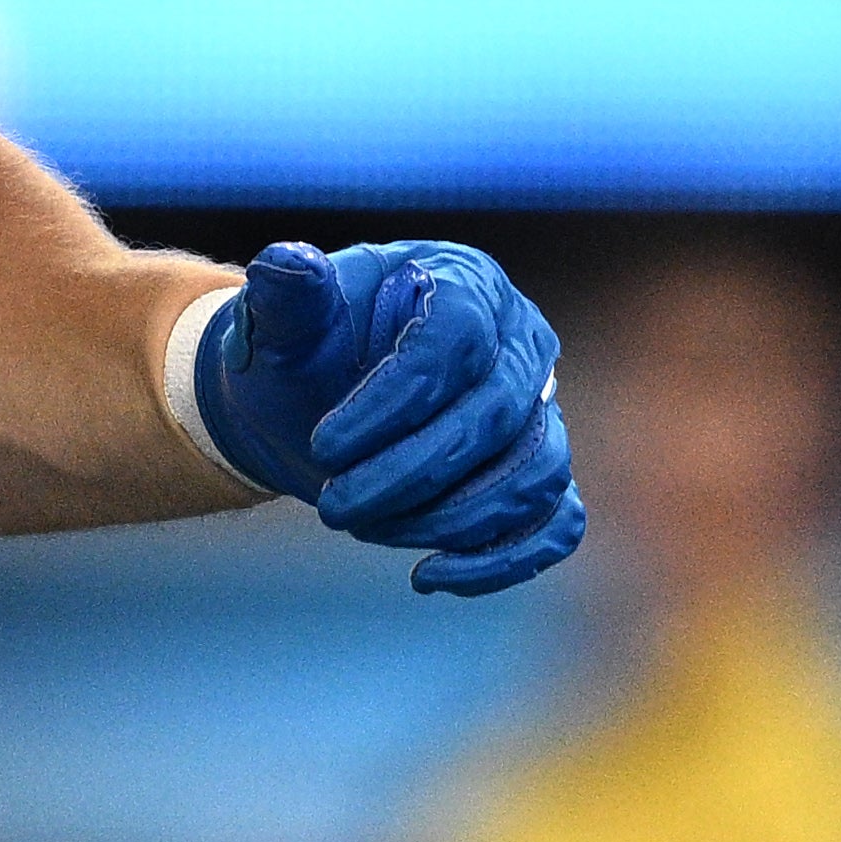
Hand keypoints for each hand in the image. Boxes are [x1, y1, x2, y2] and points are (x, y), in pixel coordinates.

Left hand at [189, 241, 582, 593]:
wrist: (313, 404)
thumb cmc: (302, 354)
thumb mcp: (283, 322)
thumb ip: (285, 295)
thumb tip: (286, 264)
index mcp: (464, 282)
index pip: (454, 342)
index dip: (393, 402)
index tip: (325, 447)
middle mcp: (520, 340)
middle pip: (495, 416)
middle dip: (411, 474)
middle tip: (333, 508)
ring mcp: (541, 410)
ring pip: (533, 473)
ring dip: (450, 519)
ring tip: (366, 530)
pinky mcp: (541, 472)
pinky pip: (556, 521)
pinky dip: (503, 560)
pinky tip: (427, 577)